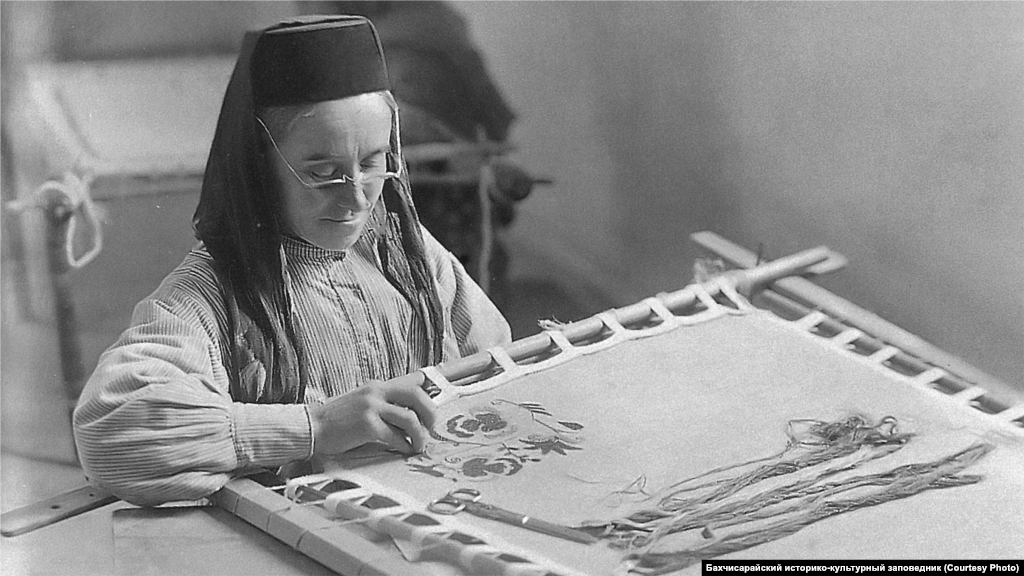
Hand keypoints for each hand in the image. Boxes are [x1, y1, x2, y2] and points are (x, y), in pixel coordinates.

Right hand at [308, 380, 436, 456]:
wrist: (311, 427)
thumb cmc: (338, 420)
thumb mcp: (362, 402)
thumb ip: (383, 402)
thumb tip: (409, 412)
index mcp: (377, 386)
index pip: (412, 383)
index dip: (428, 396)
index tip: (434, 412)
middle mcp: (376, 392)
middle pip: (416, 396)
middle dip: (430, 414)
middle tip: (432, 429)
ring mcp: (371, 407)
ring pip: (410, 418)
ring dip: (420, 435)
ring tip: (419, 445)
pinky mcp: (367, 425)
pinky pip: (395, 436)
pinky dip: (404, 446)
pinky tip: (404, 450)